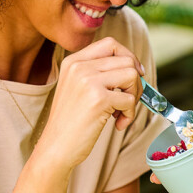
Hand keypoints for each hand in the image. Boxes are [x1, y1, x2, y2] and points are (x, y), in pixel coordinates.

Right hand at [39, 36, 143, 168]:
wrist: (55, 148)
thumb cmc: (71, 122)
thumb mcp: (78, 88)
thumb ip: (99, 73)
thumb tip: (137, 68)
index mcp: (74, 61)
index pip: (110, 44)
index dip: (128, 56)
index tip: (135, 74)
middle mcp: (80, 67)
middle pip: (126, 60)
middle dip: (135, 81)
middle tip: (128, 100)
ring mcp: (88, 81)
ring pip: (132, 75)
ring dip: (135, 96)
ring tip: (122, 112)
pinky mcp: (98, 99)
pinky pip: (130, 100)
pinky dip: (130, 114)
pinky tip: (118, 124)